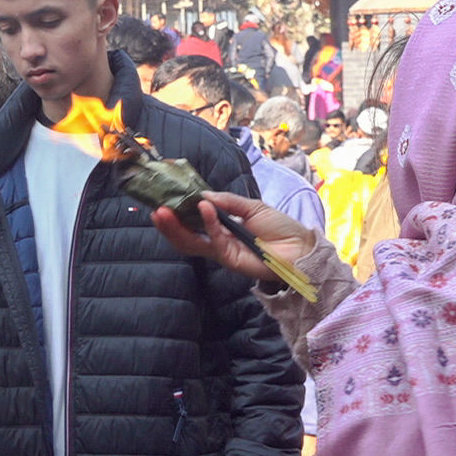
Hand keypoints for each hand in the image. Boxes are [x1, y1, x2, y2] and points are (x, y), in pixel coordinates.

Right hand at [151, 190, 315, 283]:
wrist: (300, 247)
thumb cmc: (279, 227)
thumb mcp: (251, 207)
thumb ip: (227, 202)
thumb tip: (201, 195)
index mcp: (222, 230)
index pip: (193, 224)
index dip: (177, 214)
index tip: (164, 199)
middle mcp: (219, 243)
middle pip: (186, 237)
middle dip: (169, 224)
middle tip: (155, 209)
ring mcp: (223, 253)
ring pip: (192, 243)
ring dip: (177, 227)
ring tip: (165, 212)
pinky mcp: (232, 260)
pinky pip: (215, 240)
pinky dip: (208, 223)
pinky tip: (204, 208)